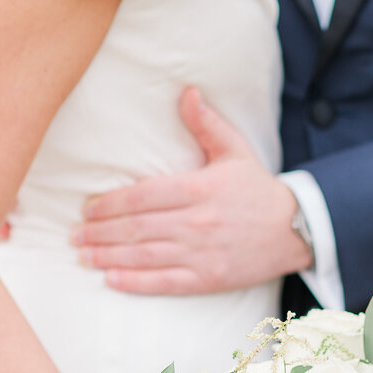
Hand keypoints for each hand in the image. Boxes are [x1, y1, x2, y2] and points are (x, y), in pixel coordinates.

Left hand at [72, 87, 312, 295]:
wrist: (298, 229)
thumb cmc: (259, 189)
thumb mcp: (234, 150)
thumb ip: (205, 123)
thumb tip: (185, 91)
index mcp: (198, 188)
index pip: (141, 196)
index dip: (109, 204)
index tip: (87, 209)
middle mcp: (196, 222)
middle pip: (136, 227)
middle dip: (100, 232)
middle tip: (74, 235)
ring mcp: (202, 253)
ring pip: (144, 255)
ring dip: (109, 256)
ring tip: (83, 255)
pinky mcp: (209, 278)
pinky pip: (165, 282)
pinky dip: (135, 282)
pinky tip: (111, 279)